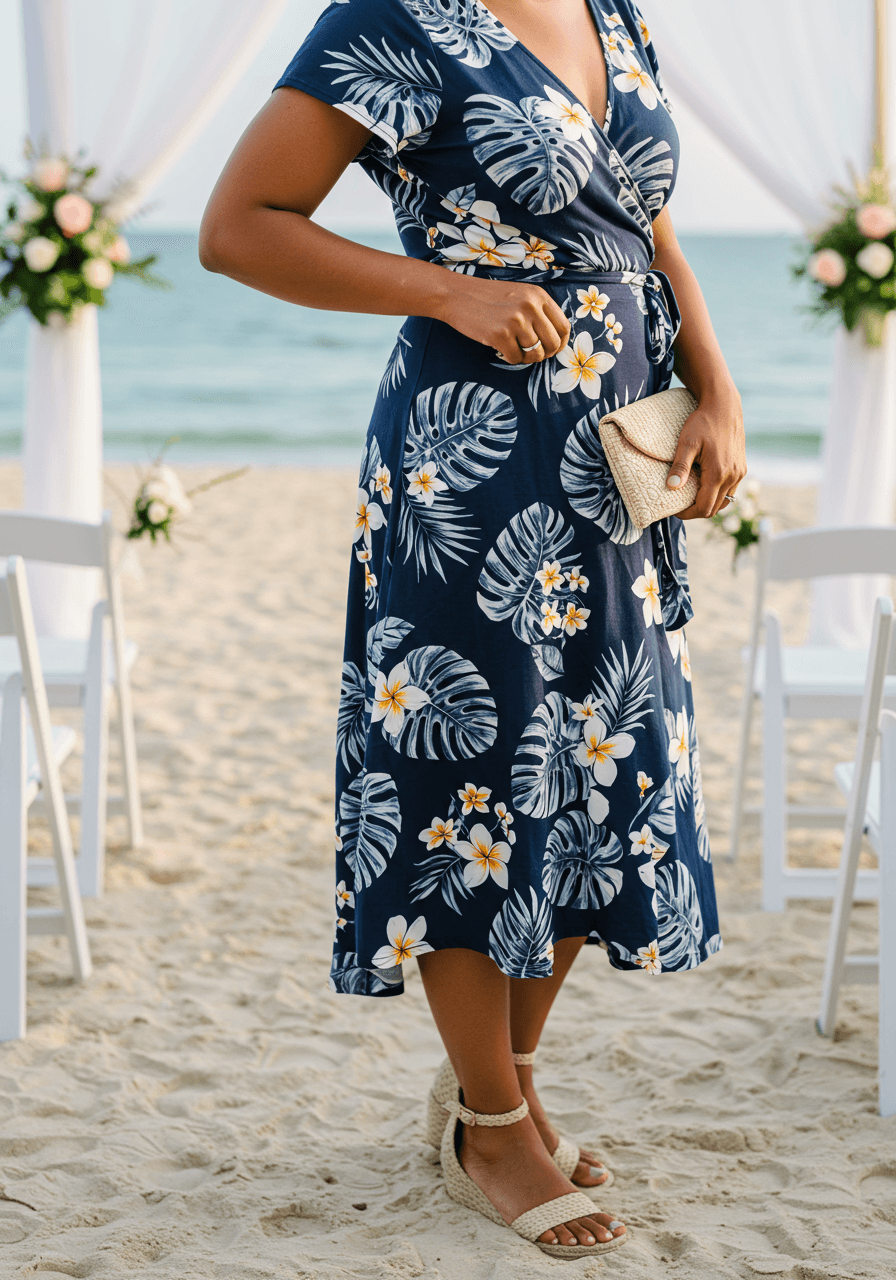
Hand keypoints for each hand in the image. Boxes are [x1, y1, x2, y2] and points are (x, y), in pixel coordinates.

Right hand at [436, 276, 570, 364]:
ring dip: (526, 358)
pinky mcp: (500, 335)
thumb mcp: (520, 295)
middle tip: (534, 354)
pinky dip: (510, 359)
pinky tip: (501, 349)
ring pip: (536, 354)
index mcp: (538, 296)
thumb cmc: (489, 298)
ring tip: (515, 349)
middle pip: (553, 344)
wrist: (457, 295)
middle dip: (546, 354)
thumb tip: (555, 340)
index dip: (561, 343)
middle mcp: (530, 307)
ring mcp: (516, 321)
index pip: (564, 326)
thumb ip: (539, 311)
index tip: (553, 349)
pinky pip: (516, 359)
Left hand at [666, 384, 745, 518]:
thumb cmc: (703, 422)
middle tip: (680, 504)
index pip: (704, 507)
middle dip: (696, 510)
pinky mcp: (742, 467)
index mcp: (718, 473)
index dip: (688, 513)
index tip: (675, 510)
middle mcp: (733, 476)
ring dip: (708, 502)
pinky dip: (717, 493)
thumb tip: (671, 487)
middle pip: (714, 508)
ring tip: (691, 495)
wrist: (724, 406)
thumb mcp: (687, 443)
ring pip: (724, 501)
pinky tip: (704, 484)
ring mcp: (739, 472)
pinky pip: (730, 490)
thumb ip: (680, 466)